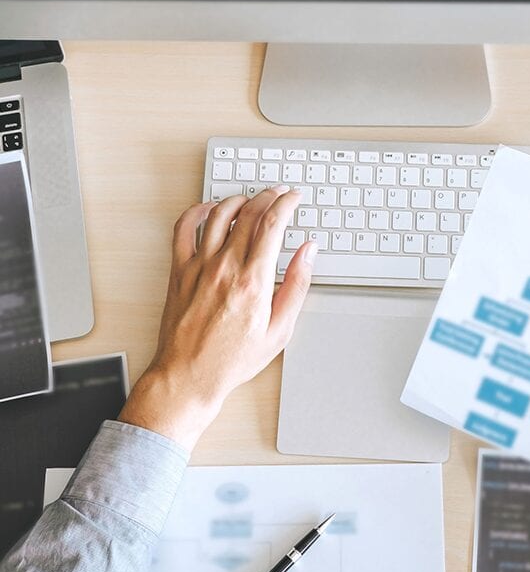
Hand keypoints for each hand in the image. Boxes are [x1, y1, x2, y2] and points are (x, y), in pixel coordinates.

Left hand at [119, 187, 316, 450]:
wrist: (189, 376)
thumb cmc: (232, 359)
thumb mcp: (279, 330)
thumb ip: (296, 285)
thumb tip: (308, 253)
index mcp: (253, 282)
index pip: (272, 226)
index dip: (286, 204)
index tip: (293, 198)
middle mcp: (225, 268)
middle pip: (249, 214)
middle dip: (268, 197)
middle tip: (278, 194)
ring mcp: (199, 267)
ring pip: (219, 215)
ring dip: (239, 200)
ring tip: (251, 200)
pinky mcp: (179, 271)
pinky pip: (184, 229)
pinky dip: (197, 212)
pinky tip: (209, 210)